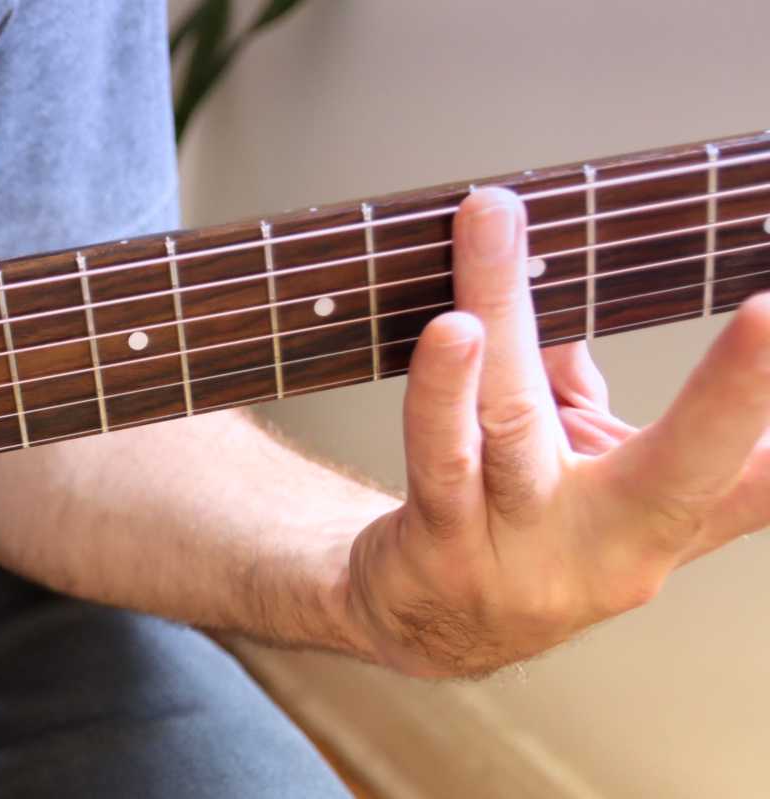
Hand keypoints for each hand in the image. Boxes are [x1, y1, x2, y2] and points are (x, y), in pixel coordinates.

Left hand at [344, 187, 769, 677]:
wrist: (420, 619)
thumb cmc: (521, 530)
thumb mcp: (588, 476)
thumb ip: (596, 395)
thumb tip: (575, 296)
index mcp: (659, 527)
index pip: (752, 484)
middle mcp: (607, 554)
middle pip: (679, 468)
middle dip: (735, 395)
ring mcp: (521, 557)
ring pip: (520, 424)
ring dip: (509, 316)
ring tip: (499, 228)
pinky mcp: (438, 548)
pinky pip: (441, 461)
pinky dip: (444, 392)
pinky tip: (451, 332)